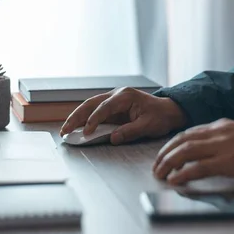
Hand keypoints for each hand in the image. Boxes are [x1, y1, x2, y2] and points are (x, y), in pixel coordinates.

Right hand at [60, 87, 187, 144]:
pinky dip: (84, 119)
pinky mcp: (111, 107)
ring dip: (76, 117)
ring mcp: (112, 99)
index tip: (87, 132)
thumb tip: (113, 138)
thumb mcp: (148, 126)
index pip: (105, 107)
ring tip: (65, 130)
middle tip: (66, 130)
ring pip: (89, 106)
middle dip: (76, 117)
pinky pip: (94, 111)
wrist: (167, 110)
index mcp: (125, 96)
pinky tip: (75, 128)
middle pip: (90, 103)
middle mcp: (116, 94)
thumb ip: (130, 131)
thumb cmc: (160, 116)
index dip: (94, 120)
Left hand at [153, 118, 233, 184]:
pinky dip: (183, 173)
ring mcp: (226, 145)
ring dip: (169, 163)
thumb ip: (224, 142)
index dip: (171, 144)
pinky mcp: (231, 161)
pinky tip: (175, 180)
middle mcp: (221, 131)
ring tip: (160, 174)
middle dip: (164, 154)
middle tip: (156, 167)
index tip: (162, 155)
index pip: (189, 132)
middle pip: (182, 140)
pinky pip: (199, 167)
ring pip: (186, 151)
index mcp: (223, 124)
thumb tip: (206, 154)